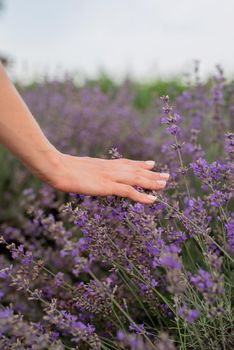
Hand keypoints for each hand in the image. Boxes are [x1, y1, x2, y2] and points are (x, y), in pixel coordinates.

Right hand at [47, 152, 168, 203]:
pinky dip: (142, 196)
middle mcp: (111, 168)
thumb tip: (90, 173)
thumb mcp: (80, 167)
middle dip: (152, 174)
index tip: (151, 164)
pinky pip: (129, 191)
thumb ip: (90, 170)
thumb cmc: (64, 168)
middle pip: (136, 171)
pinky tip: (152, 200)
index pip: (127, 163)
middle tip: (166, 175)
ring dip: (152, 182)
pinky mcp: (108, 186)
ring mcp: (111, 177)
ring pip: (137, 179)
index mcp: (105, 164)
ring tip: (165, 184)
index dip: (140, 164)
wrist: (59, 168)